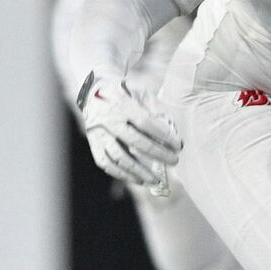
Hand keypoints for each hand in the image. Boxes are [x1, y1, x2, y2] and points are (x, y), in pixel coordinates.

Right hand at [77, 70, 181, 196]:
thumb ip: (157, 111)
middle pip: (135, 142)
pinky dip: (121, 174)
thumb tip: (172, 134)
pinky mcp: (92, 142)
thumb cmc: (125, 92)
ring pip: (118, 157)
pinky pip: (105, 162)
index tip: (178, 145)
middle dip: (157, 154)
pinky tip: (137, 179)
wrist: (94, 89)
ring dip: (138, 171)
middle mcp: (108, 120)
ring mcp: (98, 133)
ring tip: (155, 180)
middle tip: (174, 161)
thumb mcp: (142, 93)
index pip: (146, 123)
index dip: (164, 136)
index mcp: (123, 105)